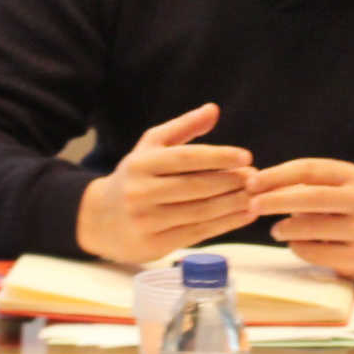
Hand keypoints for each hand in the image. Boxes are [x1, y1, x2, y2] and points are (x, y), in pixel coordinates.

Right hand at [75, 104, 255, 263]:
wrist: (98, 219)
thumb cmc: (134, 177)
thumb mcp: (151, 147)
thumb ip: (183, 128)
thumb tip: (214, 110)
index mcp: (142, 163)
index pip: (185, 158)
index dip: (218, 156)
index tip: (246, 156)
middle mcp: (141, 191)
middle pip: (195, 186)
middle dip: (230, 182)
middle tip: (255, 178)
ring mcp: (147, 220)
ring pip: (199, 212)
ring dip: (232, 205)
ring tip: (255, 197)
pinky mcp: (155, 244)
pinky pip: (197, 233)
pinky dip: (225, 225)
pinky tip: (244, 216)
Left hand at [247, 158, 353, 279]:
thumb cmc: (341, 213)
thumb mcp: (329, 191)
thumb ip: (299, 186)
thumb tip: (258, 187)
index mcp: (353, 176)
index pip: (310, 169)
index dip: (277, 175)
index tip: (252, 183)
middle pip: (312, 195)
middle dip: (277, 199)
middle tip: (252, 205)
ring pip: (313, 226)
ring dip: (286, 228)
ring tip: (276, 230)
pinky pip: (316, 253)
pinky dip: (298, 247)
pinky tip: (296, 244)